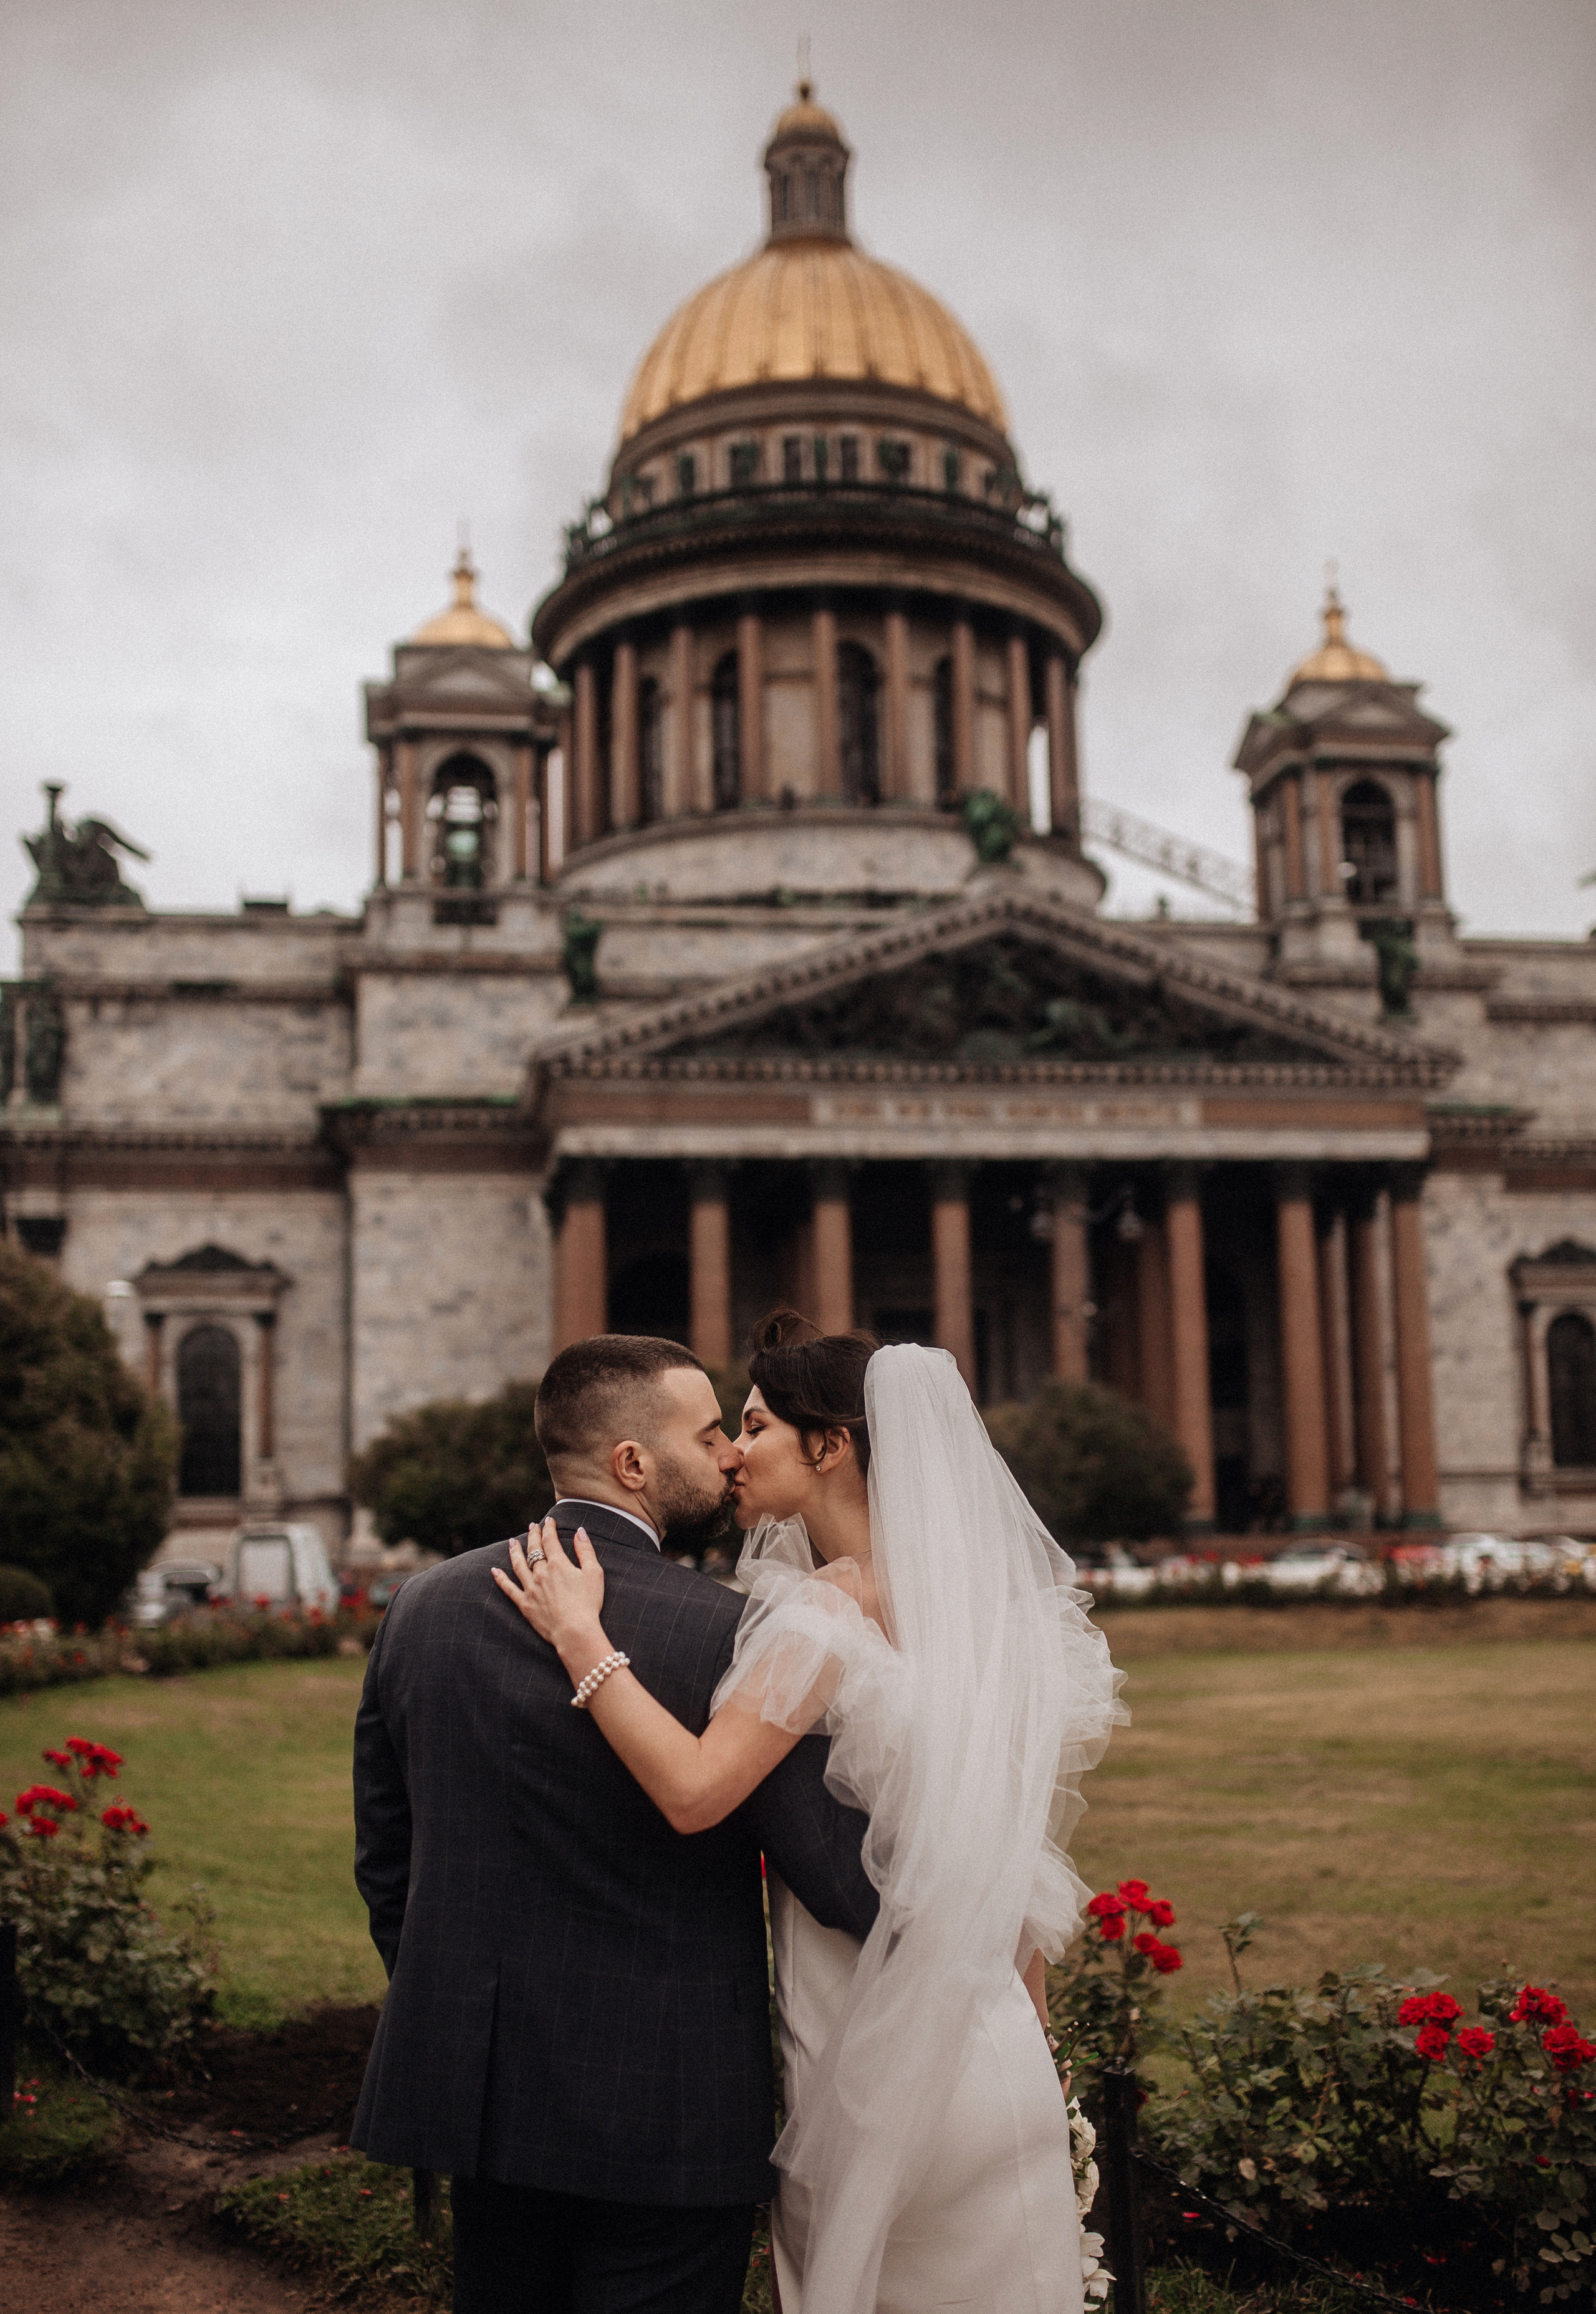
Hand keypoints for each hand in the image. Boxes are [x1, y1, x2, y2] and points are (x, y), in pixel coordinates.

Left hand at [493, 1517, 605, 1656]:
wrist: (575, 1632)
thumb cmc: (588, 1604)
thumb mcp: (594, 1574)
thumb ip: (585, 1551)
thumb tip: (579, 1531)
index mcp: (558, 1564)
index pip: (550, 1540)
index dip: (549, 1528)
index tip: (549, 1521)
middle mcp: (541, 1573)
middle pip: (533, 1549)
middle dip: (533, 1536)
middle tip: (532, 1526)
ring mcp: (530, 1588)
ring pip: (518, 1565)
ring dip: (514, 1551)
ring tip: (512, 1542)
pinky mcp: (524, 1604)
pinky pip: (509, 1589)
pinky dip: (501, 1579)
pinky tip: (495, 1571)